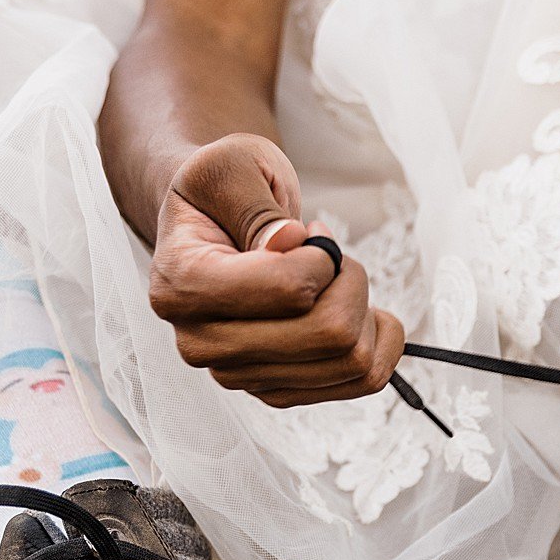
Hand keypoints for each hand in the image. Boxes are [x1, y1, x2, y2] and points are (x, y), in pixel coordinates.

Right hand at [146, 133, 403, 405]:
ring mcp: (237, 376)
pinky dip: (378, 342)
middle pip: (329, 334)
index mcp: (181, 286)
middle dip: (349, 281)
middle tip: (329, 255)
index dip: (323, 258)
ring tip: (335, 281)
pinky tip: (357, 310)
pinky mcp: (273, 392)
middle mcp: (200, 344)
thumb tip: (287, 242)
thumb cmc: (224, 190)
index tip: (309, 232)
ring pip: (351, 360)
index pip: (289, 291)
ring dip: (364, 310)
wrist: (212, 222)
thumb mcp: (233, 168)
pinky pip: (361, 381)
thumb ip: (256, 205)